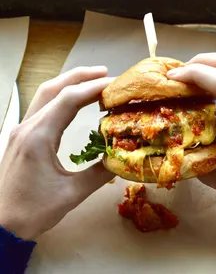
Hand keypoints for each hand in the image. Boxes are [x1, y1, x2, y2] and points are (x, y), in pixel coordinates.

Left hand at [0, 66, 114, 239]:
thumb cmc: (33, 210)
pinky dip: (61, 97)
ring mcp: (22, 130)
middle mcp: (28, 127)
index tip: (114, 84)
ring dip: (68, 83)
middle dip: (80, 76)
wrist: (1, 225)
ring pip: (45, 95)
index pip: (68, 100)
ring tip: (92, 80)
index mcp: (38, 137)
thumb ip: (99, 173)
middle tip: (105, 72)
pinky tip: (73, 101)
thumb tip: (121, 158)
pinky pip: (42, 107)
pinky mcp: (22, 136)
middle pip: (53, 88)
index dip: (93, 88)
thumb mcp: (72, 194)